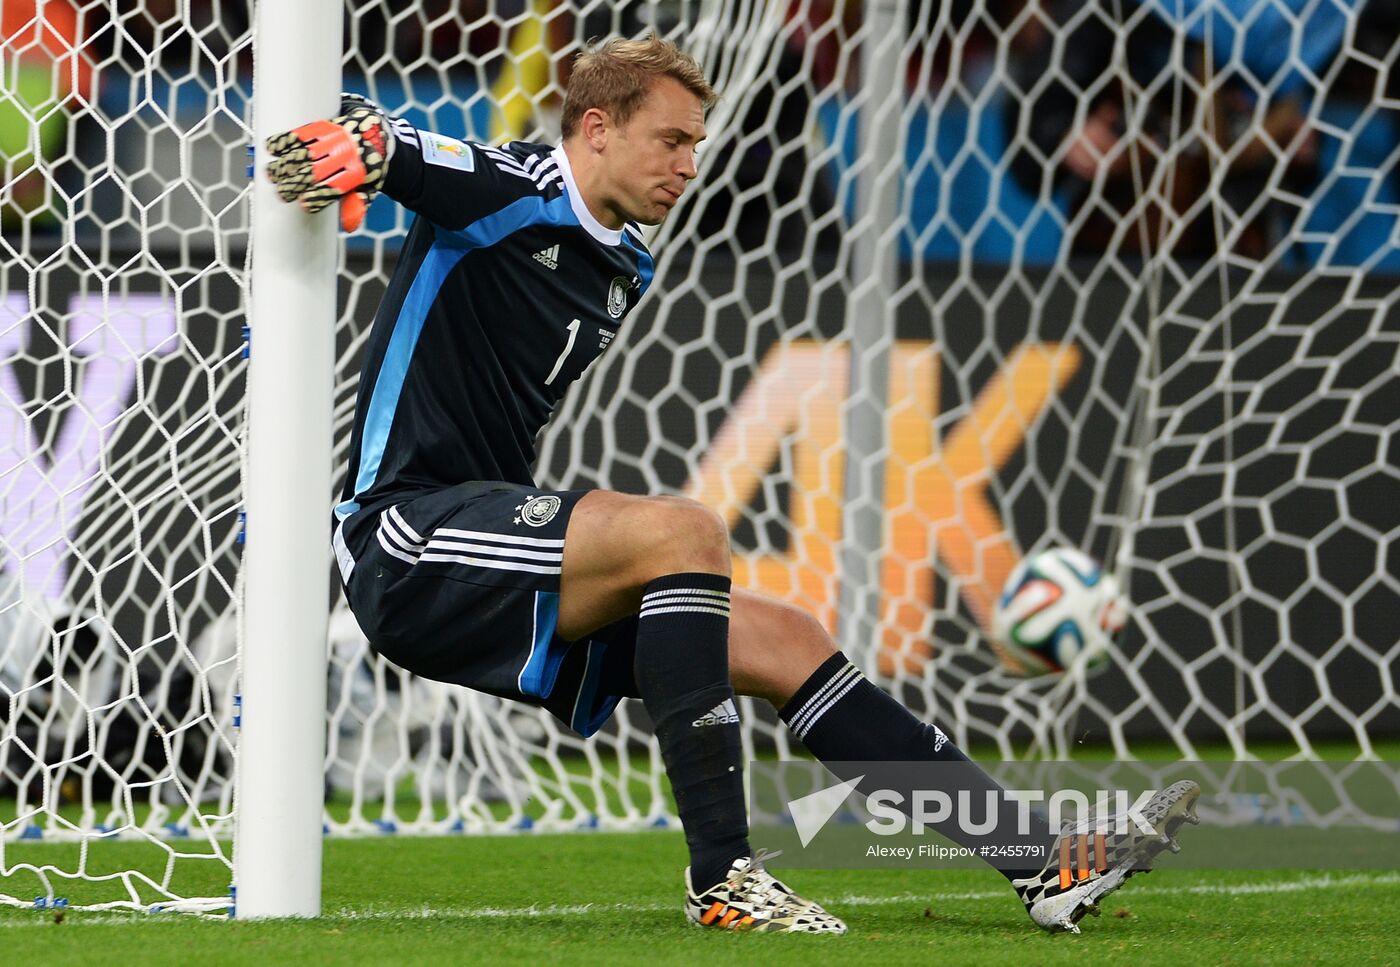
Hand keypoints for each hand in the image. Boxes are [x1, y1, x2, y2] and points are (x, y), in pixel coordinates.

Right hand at [264, 94, 390, 230]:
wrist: (375, 131)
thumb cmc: (368, 165)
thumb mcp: (370, 186)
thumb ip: (357, 203)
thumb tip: (349, 226)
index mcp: (358, 172)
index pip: (336, 187)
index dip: (319, 197)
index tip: (303, 204)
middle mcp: (345, 154)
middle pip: (315, 171)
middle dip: (295, 183)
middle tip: (281, 194)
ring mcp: (333, 138)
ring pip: (305, 152)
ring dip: (284, 164)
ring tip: (270, 174)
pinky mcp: (324, 126)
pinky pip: (302, 133)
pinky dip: (284, 140)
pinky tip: (270, 148)